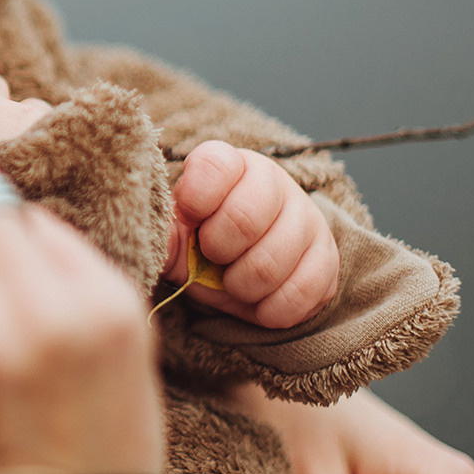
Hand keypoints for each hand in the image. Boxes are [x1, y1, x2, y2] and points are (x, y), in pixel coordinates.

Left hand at [166, 140, 338, 328]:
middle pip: (244, 219)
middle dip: (218, 251)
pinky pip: (302, 291)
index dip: (194, 200)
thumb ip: (159, 230)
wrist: (238, 273)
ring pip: (271, 263)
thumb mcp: (173, 235)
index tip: (189, 219)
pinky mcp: (328, 258)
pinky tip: (260, 300)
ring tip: (234, 280)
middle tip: (213, 257)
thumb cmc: (201, 245)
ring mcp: (307, 218)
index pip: (215, 165)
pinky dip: (271, 308)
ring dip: (241, 286)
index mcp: (230, 165)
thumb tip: (145, 231)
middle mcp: (274, 182)